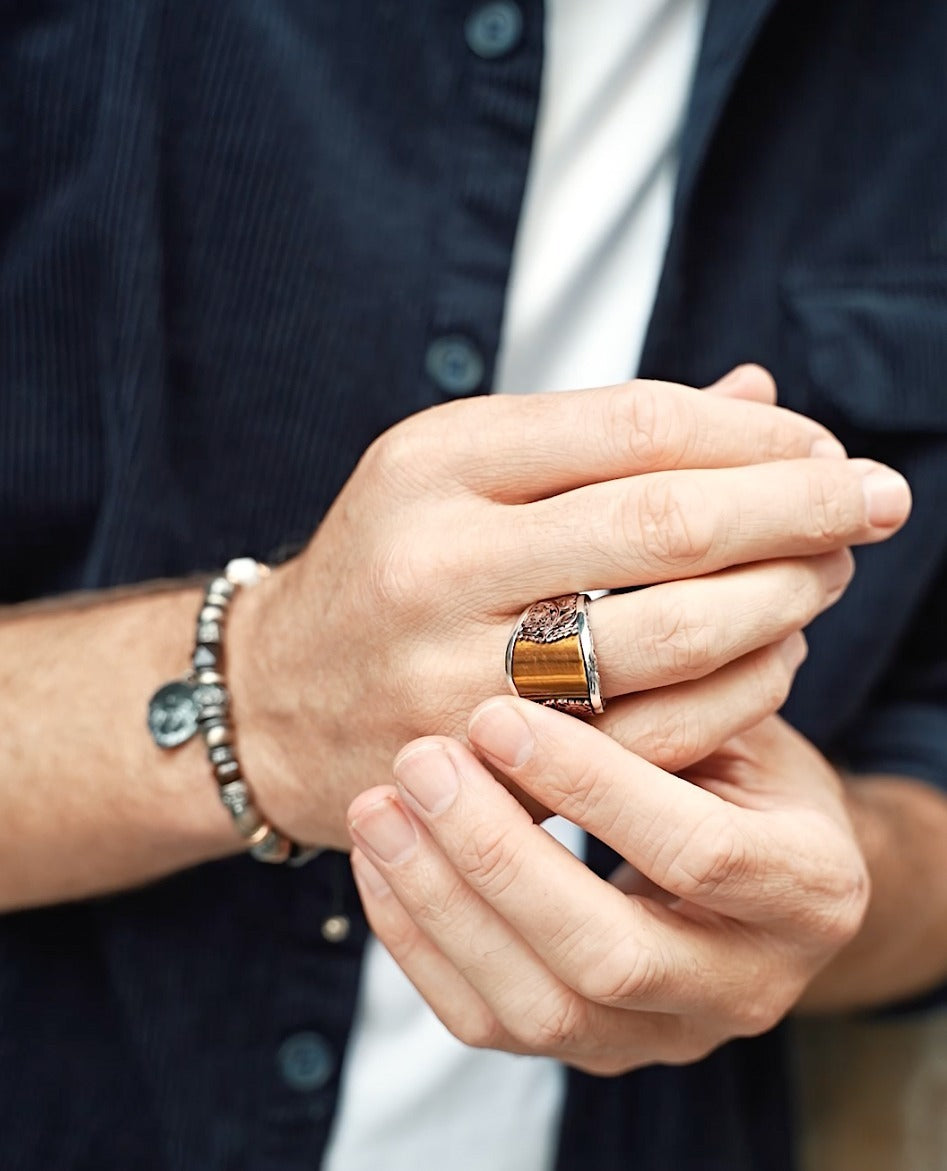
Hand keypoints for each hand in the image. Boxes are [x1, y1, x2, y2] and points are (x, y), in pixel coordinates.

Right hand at [230, 368, 909, 846]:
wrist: (278, 697)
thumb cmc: (389, 561)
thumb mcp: (462, 469)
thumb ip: (601, 434)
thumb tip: (758, 393)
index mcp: (436, 460)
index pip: (635, 425)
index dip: (754, 436)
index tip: (824, 445)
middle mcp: (438, 560)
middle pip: (667, 525)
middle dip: (802, 507)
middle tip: (879, 499)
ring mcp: (457, 674)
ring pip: (674, 634)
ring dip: (786, 597)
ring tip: (831, 571)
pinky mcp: (488, 766)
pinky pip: (656, 729)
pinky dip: (742, 688)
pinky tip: (777, 653)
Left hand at [347, 704, 867, 1073]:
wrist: (763, 859)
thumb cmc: (746, 768)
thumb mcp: (733, 724)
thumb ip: (663, 714)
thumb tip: (539, 673)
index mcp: (812, 888)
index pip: (699, 853)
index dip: (593, 786)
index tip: (497, 717)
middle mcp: (750, 987)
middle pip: (609, 957)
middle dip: (499, 857)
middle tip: (422, 762)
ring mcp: (667, 1036)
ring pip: (539, 1010)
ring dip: (441, 905)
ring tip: (379, 809)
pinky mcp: (594, 1051)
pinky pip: (489, 1024)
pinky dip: (421, 944)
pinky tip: (382, 862)